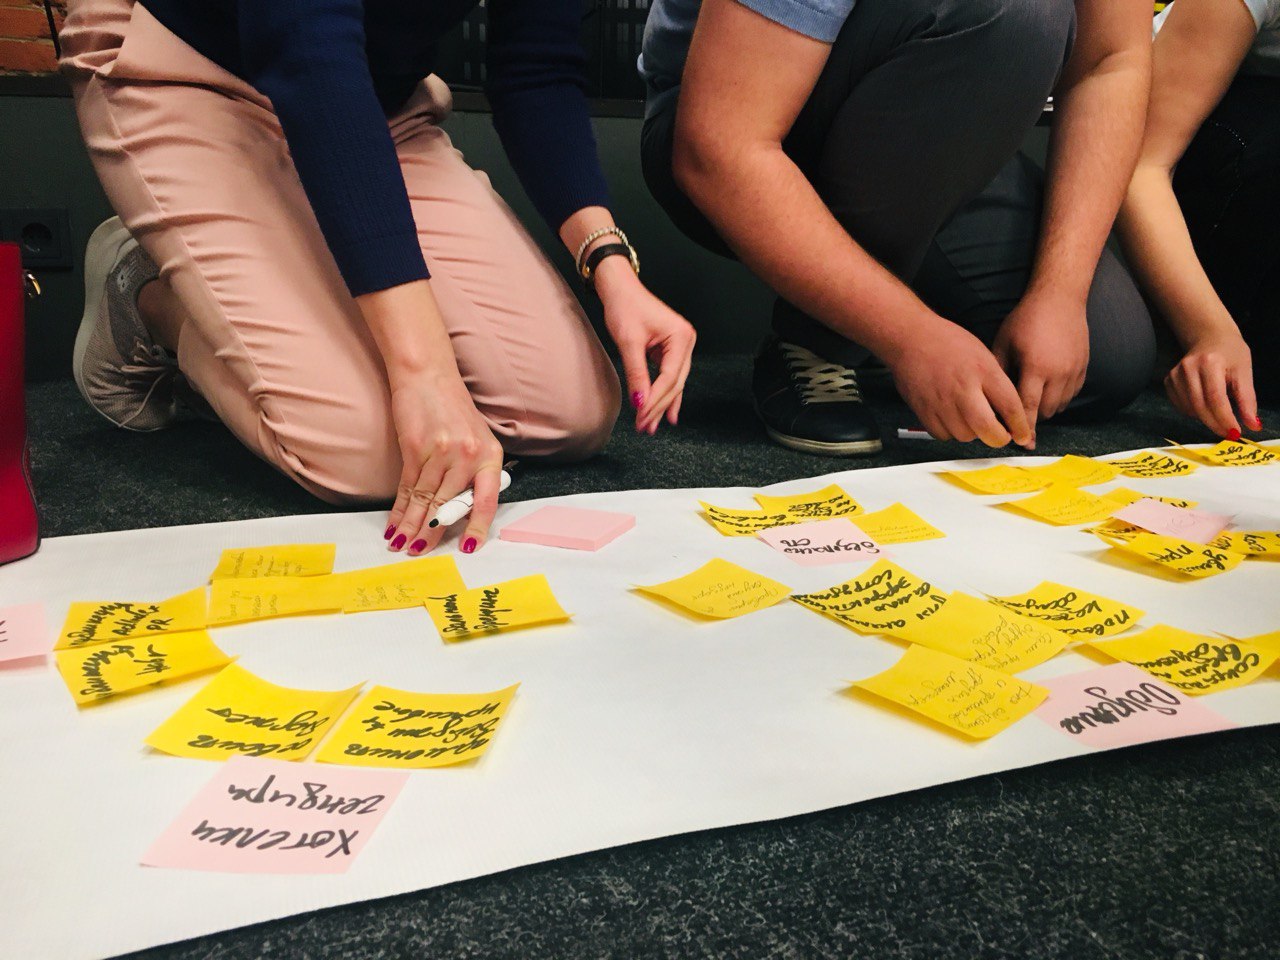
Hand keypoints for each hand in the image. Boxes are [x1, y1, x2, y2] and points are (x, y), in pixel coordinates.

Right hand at [384, 369, 504, 556]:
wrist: (428, 376)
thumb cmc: (453, 409)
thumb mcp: (477, 438)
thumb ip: (474, 472)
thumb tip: (461, 510)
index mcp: (489, 456)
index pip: (486, 502)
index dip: (476, 528)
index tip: (468, 548)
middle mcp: (468, 456)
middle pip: (448, 505)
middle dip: (431, 533)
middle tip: (419, 553)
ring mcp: (441, 452)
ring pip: (425, 500)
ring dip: (411, 526)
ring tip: (402, 545)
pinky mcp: (415, 448)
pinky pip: (407, 487)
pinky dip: (399, 508)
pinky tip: (394, 523)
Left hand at [594, 257, 696, 433]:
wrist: (620, 289)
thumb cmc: (625, 307)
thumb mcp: (629, 343)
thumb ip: (636, 374)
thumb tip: (639, 403)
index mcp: (681, 337)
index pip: (669, 377)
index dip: (655, 400)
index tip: (641, 417)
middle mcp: (686, 341)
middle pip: (675, 383)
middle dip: (659, 407)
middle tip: (645, 427)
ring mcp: (681, 346)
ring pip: (673, 383)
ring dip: (662, 405)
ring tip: (652, 426)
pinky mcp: (671, 350)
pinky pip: (669, 377)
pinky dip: (664, 394)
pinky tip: (666, 413)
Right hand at [883, 319, 1033, 447]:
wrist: (910, 339)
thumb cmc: (948, 344)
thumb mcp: (982, 355)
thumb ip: (996, 384)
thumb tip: (1009, 414)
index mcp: (983, 371)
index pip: (1010, 407)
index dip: (1020, 427)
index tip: (1022, 435)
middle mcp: (963, 388)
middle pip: (988, 430)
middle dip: (999, 439)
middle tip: (1000, 435)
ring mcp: (942, 402)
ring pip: (965, 436)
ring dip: (972, 432)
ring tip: (969, 417)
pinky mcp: (924, 411)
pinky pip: (944, 435)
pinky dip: (950, 431)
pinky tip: (951, 417)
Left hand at [992, 291, 1089, 436]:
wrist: (1060, 298)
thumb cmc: (1026, 319)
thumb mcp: (1003, 343)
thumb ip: (998, 372)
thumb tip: (989, 398)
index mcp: (1036, 367)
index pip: (1028, 408)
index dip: (1023, 428)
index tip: (1020, 443)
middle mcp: (1059, 373)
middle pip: (1045, 411)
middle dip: (1031, 417)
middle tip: (1017, 418)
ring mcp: (1075, 370)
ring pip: (1060, 405)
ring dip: (1045, 408)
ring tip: (1030, 401)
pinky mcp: (1084, 367)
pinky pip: (1072, 394)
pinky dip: (1059, 398)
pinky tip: (1046, 389)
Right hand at [1166, 328, 1258, 437]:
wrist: (1209, 337)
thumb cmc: (1230, 353)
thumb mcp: (1244, 372)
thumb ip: (1247, 400)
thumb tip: (1253, 425)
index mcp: (1210, 363)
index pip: (1216, 398)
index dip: (1225, 419)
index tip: (1235, 433)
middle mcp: (1188, 368)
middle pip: (1200, 406)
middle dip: (1216, 424)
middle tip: (1228, 433)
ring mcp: (1175, 374)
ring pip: (1190, 409)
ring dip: (1206, 418)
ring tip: (1219, 414)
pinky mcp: (1168, 380)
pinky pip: (1181, 406)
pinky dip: (1194, 412)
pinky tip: (1205, 406)